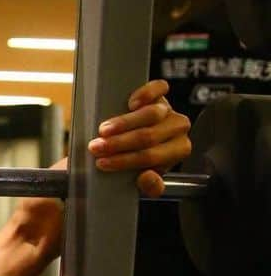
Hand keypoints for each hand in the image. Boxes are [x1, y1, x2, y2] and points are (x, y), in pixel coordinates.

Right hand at [87, 79, 190, 197]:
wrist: (132, 139)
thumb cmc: (137, 158)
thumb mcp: (143, 178)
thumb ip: (149, 186)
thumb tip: (148, 177)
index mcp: (179, 150)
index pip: (151, 157)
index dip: (125, 160)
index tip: (103, 163)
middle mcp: (178, 129)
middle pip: (148, 136)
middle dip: (119, 143)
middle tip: (97, 147)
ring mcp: (169, 109)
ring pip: (151, 114)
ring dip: (123, 123)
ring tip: (103, 130)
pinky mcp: (160, 94)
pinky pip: (159, 89)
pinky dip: (146, 94)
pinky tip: (131, 103)